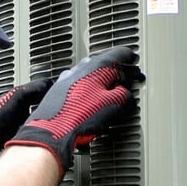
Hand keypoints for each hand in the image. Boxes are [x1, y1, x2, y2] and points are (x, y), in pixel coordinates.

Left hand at [5, 46, 144, 178]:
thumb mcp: (114, 105)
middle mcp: (79, 68)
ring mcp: (66, 78)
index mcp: (97, 66)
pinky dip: (87, 88)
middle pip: (102, 62)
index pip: (119, 54)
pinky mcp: (57, 90)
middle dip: (115, 71)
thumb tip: (124, 93)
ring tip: (108, 93)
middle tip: (125, 78)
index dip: (130, 59)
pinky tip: (89, 100)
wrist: (52, 131)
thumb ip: (124, 94)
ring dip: (100, 80)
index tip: (134, 62)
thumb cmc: (80, 117)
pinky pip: (77, 84)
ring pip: (88, 73)